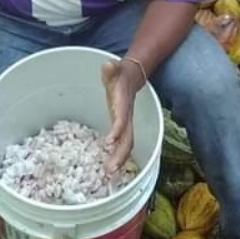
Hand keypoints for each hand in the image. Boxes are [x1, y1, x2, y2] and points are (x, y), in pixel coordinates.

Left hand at [101, 58, 144, 173]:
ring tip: (110, 173)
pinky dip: (119, 157)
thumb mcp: (114, 69)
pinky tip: (111, 167)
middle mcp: (127, 117)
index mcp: (123, 105)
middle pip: (127, 139)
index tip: (109, 142)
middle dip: (120, 154)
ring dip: (120, 160)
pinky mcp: (123, 128)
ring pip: (127, 145)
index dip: (117, 131)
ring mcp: (126, 124)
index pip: (122, 119)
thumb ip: (111, 69)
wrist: (131, 78)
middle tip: (110, 169)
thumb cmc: (119, 75)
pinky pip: (123, 145)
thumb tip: (108, 65)